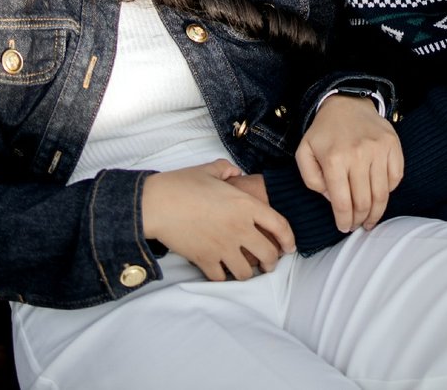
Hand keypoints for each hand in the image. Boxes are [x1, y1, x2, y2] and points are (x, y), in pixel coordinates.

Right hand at [141, 160, 295, 281]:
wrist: (157, 203)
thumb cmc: (182, 184)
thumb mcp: (210, 169)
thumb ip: (227, 170)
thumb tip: (234, 172)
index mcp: (245, 205)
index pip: (280, 226)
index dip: (289, 239)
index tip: (289, 246)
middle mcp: (239, 228)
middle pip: (268, 255)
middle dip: (272, 262)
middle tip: (269, 263)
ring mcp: (223, 246)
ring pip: (246, 272)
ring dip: (248, 272)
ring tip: (245, 268)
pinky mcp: (205, 259)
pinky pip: (221, 277)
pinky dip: (222, 276)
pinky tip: (221, 270)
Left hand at [297, 94, 403, 232]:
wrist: (346, 103)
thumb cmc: (324, 132)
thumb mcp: (304, 153)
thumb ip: (311, 180)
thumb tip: (331, 198)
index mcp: (334, 159)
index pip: (342, 203)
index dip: (344, 221)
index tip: (344, 228)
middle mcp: (358, 154)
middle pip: (364, 202)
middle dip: (360, 220)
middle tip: (357, 226)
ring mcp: (378, 149)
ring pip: (382, 194)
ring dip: (376, 212)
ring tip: (370, 219)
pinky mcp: (393, 145)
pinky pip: (395, 178)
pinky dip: (389, 191)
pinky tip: (379, 194)